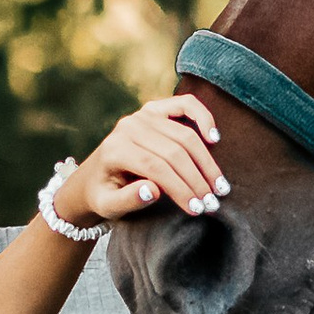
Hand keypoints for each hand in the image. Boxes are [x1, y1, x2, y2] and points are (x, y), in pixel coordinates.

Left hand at [51, 96, 227, 230]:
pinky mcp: (155, 109)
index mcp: (115, 150)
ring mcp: (143, 114)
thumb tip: (152, 190)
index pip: (156, 168)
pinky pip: (185, 105)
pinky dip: (203, 117)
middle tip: (213, 204)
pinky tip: (215, 139)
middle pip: (174, 153)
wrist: (94, 176)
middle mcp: (129, 127)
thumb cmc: (104, 194)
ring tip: (219, 187)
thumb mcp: (107, 206)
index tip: (197, 209)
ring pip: (185, 136)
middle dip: (197, 180)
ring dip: (206, 163)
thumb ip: (127, 200)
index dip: (180, 189)